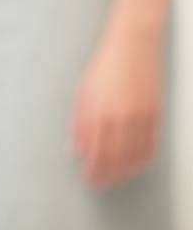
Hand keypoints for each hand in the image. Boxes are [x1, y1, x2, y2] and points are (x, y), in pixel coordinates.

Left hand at [70, 25, 163, 188]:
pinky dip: (142, 160)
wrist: (132, 47)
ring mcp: (140, 117)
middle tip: (99, 183)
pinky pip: (150, 146)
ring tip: (114, 178)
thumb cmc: (103, 67)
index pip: (95, 151)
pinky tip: (134, 164)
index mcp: (99, 110)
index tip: (87, 177)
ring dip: (124, 171)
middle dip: (106, 174)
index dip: (92, 169)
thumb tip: (74, 148)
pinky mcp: (155, 115)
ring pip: (134, 156)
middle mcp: (121, 117)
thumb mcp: (83, 91)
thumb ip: (78, 122)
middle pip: (115, 158)